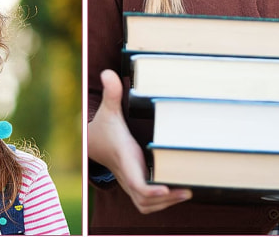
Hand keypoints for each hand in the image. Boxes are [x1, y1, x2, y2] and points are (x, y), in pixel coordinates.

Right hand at [88, 69, 191, 213]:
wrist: (90, 143)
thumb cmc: (103, 127)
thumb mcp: (108, 109)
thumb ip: (111, 92)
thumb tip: (107, 72)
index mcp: (124, 158)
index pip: (136, 183)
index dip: (151, 190)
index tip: (168, 188)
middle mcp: (127, 174)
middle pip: (145, 201)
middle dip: (166, 199)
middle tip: (188, 189)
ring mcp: (129, 182)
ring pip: (145, 205)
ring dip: (165, 204)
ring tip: (185, 191)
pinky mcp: (133, 184)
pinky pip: (145, 203)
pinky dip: (159, 203)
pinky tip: (175, 191)